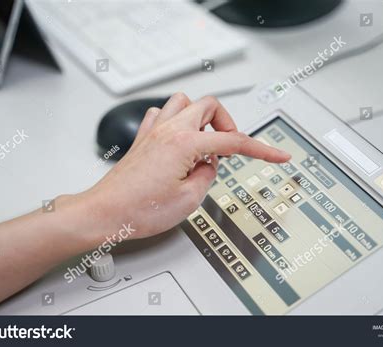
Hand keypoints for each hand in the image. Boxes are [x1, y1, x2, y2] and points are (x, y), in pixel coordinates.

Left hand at [75, 93, 290, 242]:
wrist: (105, 213)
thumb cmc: (138, 209)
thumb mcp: (189, 200)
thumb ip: (208, 176)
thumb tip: (210, 165)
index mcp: (184, 143)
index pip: (233, 141)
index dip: (262, 149)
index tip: (277, 155)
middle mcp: (169, 130)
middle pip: (209, 106)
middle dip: (228, 124)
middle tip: (230, 148)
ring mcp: (154, 132)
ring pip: (185, 102)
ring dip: (202, 117)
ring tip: (206, 141)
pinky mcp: (143, 139)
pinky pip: (162, 114)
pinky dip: (177, 120)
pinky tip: (180, 138)